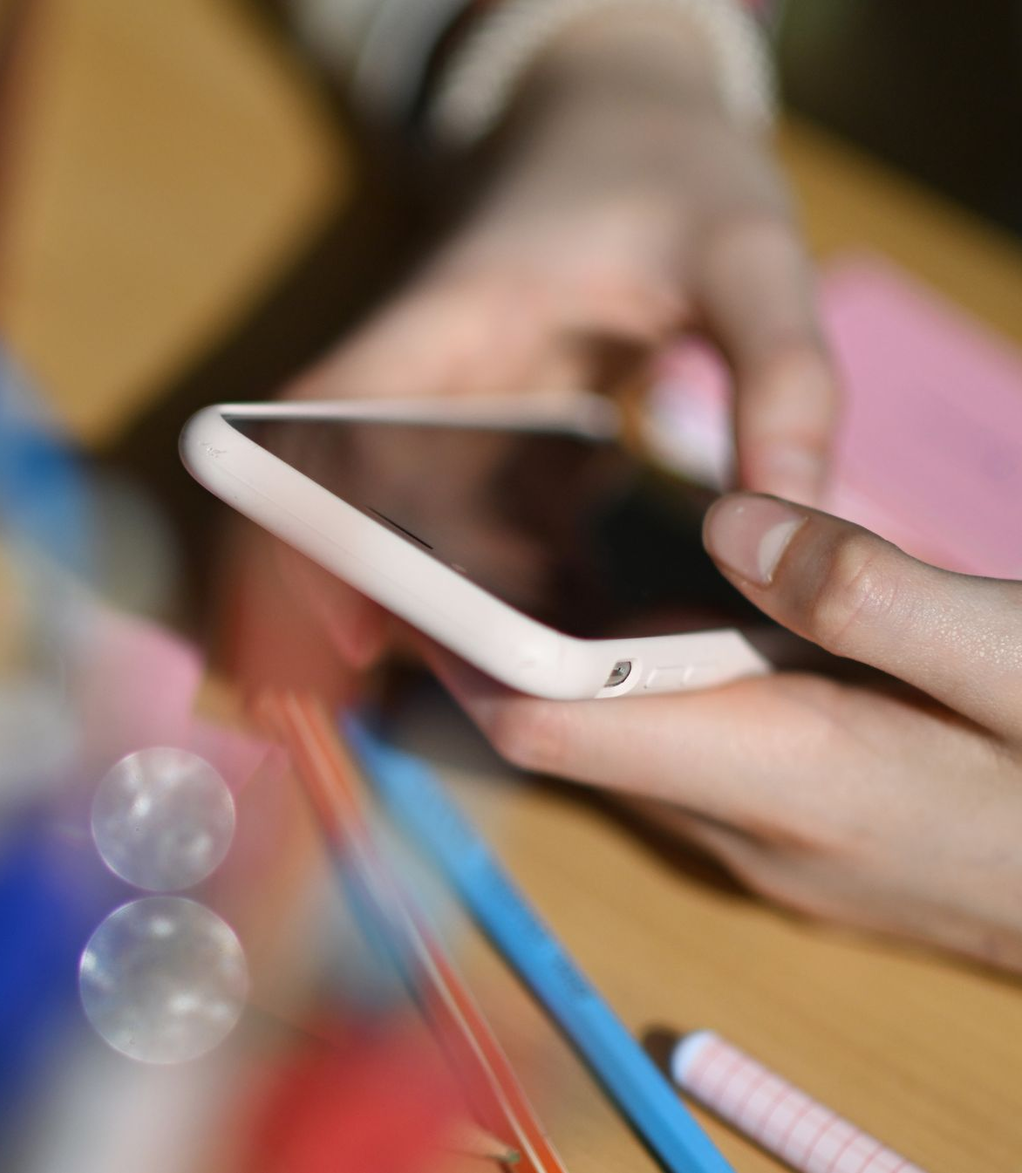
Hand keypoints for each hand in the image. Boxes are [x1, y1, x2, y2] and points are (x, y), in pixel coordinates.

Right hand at [254, 8, 836, 687]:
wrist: (626, 118)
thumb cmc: (676, 169)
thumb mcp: (751, 250)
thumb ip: (782, 373)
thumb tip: (790, 524)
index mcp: (456, 314)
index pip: (334, 419)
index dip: (308, 520)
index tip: (349, 623)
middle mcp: (430, 374)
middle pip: (356, 499)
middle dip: (377, 602)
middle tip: (446, 698)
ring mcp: (451, 410)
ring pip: (411, 525)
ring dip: (449, 605)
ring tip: (523, 690)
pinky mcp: (483, 436)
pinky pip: (470, 523)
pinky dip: (504, 581)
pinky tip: (575, 628)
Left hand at [428, 494, 1021, 972]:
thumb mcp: (1018, 663)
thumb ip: (870, 594)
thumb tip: (731, 521)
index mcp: (779, 773)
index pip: (559, 723)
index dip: (465, 652)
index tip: (399, 571)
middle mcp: (742, 822)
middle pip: (571, 731)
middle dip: (499, 645)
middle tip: (445, 533)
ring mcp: (764, 837)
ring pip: (622, 738)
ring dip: (568, 660)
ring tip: (513, 552)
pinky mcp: (793, 829)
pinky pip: (680, 749)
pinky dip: (643, 683)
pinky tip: (654, 611)